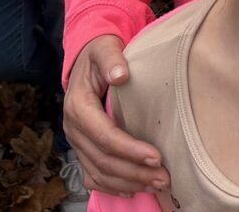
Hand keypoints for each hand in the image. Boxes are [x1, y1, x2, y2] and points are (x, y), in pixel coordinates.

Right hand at [63, 35, 169, 195]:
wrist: (87, 59)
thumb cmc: (100, 53)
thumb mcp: (104, 48)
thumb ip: (112, 59)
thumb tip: (121, 75)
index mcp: (78, 106)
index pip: (104, 135)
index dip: (129, 149)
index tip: (156, 156)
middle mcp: (74, 129)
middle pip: (103, 160)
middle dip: (134, 171)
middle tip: (164, 177)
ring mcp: (77, 141)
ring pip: (99, 173)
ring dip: (128, 182)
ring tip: (157, 184)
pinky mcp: (83, 148)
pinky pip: (93, 176)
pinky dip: (112, 186)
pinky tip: (132, 190)